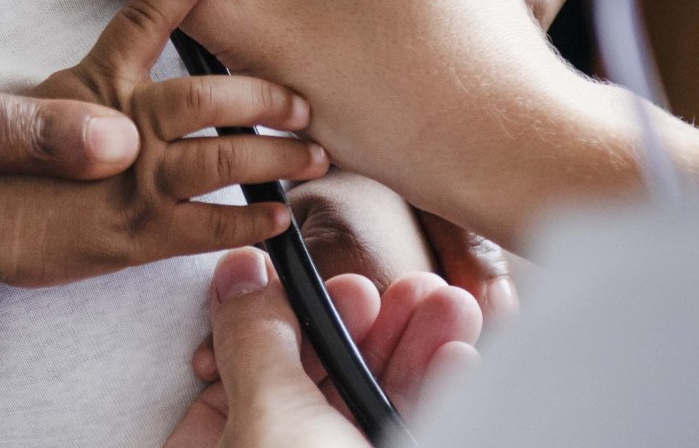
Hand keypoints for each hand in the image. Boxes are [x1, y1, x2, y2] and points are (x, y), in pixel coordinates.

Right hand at [0, 0, 323, 298]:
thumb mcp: (34, 103)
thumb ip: (82, 85)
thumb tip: (117, 79)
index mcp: (96, 84)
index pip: (142, 20)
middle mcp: (120, 127)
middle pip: (205, 98)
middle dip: (261, 95)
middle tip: (301, 96)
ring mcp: (132, 181)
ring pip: (222, 160)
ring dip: (274, 157)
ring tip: (311, 153)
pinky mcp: (138, 234)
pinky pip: (210, 227)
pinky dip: (251, 223)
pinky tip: (279, 220)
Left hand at [165, 248, 480, 447]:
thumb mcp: (268, 418)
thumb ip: (253, 339)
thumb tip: (239, 273)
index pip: (242, 375)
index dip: (293, 324)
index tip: (343, 284)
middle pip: (319, 385)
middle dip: (373, 327)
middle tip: (414, 286)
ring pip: (370, 404)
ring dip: (417, 349)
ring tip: (450, 305)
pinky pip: (408, 425)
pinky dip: (436, 394)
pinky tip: (459, 354)